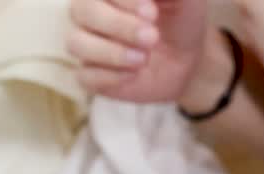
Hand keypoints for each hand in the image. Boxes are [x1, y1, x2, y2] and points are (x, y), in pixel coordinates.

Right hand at [68, 0, 210, 101]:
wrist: (187, 59)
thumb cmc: (180, 20)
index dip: (124, 1)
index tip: (153, 13)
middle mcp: (90, 12)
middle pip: (81, 10)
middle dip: (117, 24)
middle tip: (152, 37)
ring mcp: (86, 43)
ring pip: (76, 43)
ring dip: (111, 52)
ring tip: (144, 58)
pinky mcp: (88, 74)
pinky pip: (84, 75)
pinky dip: (110, 76)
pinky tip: (134, 73)